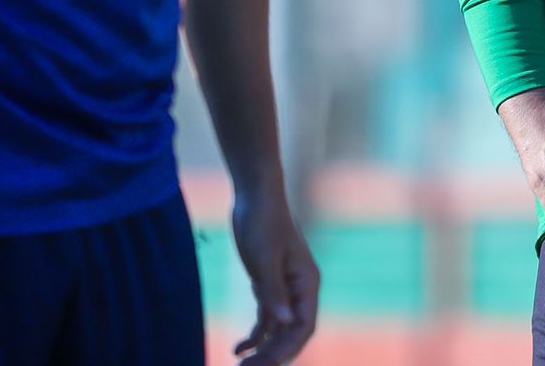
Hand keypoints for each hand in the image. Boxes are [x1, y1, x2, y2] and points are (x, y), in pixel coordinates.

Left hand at [231, 190, 318, 364]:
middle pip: (290, 332)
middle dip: (272, 354)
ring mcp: (284, 288)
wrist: (255, 194)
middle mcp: (299, 289)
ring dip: (262, 349)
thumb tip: (284, 323)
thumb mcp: (264, 256)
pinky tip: (238, 348)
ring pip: (278, 329)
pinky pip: (265, 318)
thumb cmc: (262, 220)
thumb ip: (273, 290)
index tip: (265, 365)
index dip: (288, 349)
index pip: (304, 325)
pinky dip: (254, 335)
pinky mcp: (269, 284)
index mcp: (306, 282)